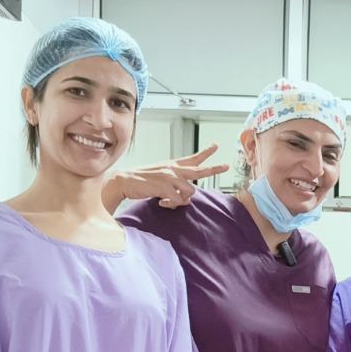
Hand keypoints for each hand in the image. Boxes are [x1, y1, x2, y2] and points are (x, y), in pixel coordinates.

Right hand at [105, 145, 231, 211]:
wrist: (124, 181)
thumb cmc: (142, 181)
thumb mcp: (160, 179)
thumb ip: (176, 187)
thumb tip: (188, 199)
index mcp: (172, 165)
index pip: (193, 158)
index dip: (206, 152)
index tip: (216, 145)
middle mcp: (173, 169)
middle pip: (199, 170)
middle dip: (214, 169)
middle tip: (226, 166)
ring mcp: (170, 177)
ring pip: (190, 191)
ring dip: (181, 200)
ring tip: (168, 201)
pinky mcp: (165, 187)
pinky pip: (178, 201)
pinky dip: (171, 205)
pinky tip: (161, 203)